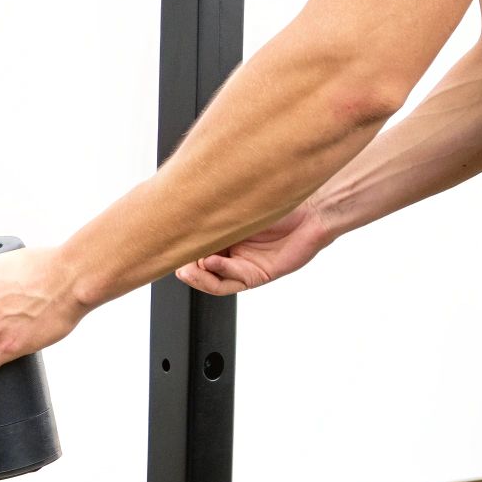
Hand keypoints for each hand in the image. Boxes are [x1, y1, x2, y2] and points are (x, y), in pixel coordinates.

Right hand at [174, 203, 332, 295]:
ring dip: (199, 277)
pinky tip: (212, 262)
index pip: (195, 249)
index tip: (168, 246)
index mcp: (223, 235)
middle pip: (200, 268)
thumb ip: (214, 212)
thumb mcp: (238, 206)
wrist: (313, 208)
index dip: (181, 251)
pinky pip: (235, 281)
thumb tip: (181, 215)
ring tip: (187, 269)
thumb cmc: (279, 201)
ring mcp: (245, 265)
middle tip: (176, 262)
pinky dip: (220, 272)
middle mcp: (232, 252)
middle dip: (186, 268)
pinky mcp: (259, 275)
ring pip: (214, 281)